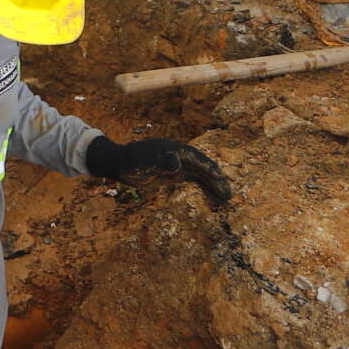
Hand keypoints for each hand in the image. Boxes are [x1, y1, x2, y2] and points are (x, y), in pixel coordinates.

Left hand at [86, 135, 231, 206]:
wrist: (119, 164)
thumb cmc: (130, 163)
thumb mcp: (143, 163)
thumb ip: (160, 163)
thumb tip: (178, 164)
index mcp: (173, 149)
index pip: (196, 158)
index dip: (209, 168)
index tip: (220, 178)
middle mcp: (179, 155)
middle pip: (202, 167)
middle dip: (216, 179)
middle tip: (229, 194)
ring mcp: (178, 164)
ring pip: (200, 175)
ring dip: (213, 185)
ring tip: (226, 198)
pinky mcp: (175, 174)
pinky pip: (193, 180)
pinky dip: (204, 187)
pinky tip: (212, 197)